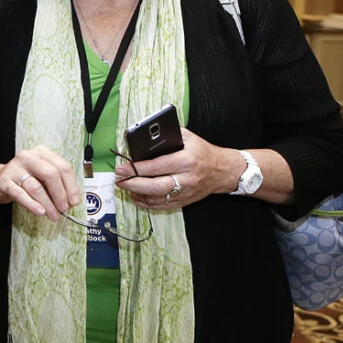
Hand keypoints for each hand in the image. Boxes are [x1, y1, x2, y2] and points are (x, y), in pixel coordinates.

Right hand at [0, 145, 81, 219]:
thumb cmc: (24, 178)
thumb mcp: (42, 175)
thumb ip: (57, 184)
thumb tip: (71, 200)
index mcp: (42, 152)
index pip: (63, 167)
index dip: (71, 186)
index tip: (74, 201)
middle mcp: (28, 157)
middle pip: (51, 174)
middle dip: (60, 195)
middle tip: (64, 208)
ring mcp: (15, 168)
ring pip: (36, 187)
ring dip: (48, 204)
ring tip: (53, 215)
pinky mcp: (4, 181)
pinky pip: (20, 194)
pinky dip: (32, 205)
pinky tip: (40, 211)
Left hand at [114, 127, 237, 208]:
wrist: (223, 170)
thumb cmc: (202, 151)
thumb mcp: (188, 137)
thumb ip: (167, 136)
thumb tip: (144, 138)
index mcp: (187, 160)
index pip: (157, 166)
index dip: (137, 168)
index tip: (122, 167)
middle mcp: (186, 178)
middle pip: (155, 187)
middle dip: (133, 184)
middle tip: (119, 179)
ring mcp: (185, 192)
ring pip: (157, 199)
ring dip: (137, 194)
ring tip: (124, 186)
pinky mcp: (184, 201)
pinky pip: (161, 206)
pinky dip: (146, 203)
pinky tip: (136, 196)